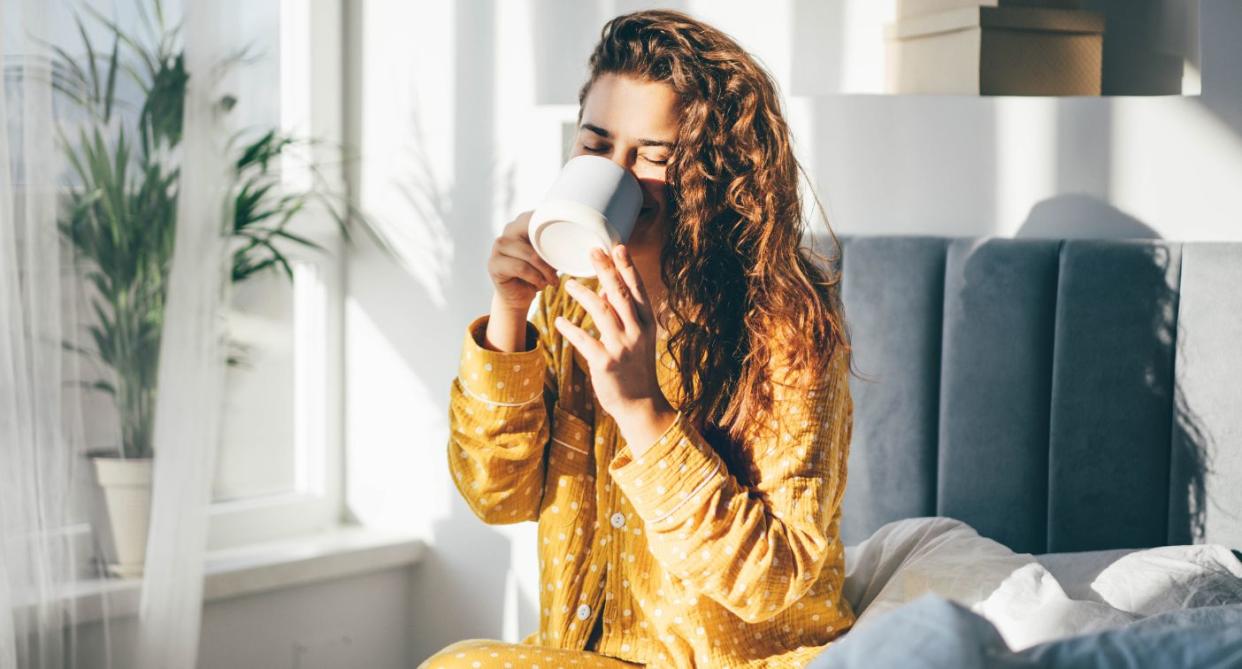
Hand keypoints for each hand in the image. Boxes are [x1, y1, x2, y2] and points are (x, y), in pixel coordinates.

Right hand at [488, 211, 559, 311]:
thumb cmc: (536, 273)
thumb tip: (581, 241)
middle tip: (558, 268)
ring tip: (551, 280)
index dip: (551, 224)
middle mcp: (507, 233)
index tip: (568, 235)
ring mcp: (498, 248)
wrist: (519, 296)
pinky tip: (540, 284)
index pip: (535, 217)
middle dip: (549, 254)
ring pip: (529, 254)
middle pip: (532, 234)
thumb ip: (556, 246)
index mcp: (520, 225)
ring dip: (544, 270)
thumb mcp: (549, 257)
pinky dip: (534, 277)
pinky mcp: (494, 264)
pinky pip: (520, 268)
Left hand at [554, 245, 675, 449]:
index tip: (617, 246)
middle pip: (620, 293)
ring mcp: (622, 347)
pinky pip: (584, 339)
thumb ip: (624, 314)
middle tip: (592, 250)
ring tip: (567, 284)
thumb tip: (609, 290)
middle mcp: (637, 331)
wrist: (640, 404)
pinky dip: (570, 328)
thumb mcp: (638, 338)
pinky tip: (559, 320)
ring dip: (583, 294)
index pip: (637, 288)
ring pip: (601, 311)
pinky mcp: (605, 363)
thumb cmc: (636, 368)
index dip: (626, 266)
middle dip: (606, 270)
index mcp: (646, 323)